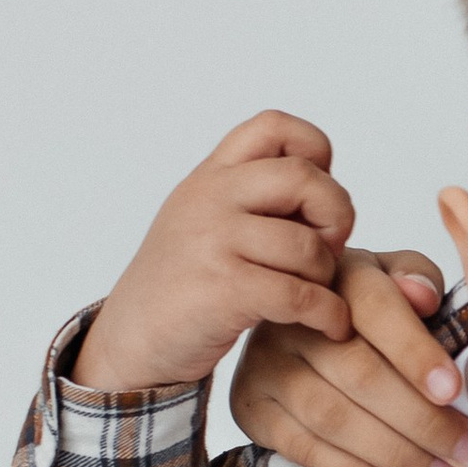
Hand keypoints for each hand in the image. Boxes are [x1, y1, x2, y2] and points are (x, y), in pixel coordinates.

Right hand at [73, 113, 360, 395]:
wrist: (132, 340)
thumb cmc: (186, 284)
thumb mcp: (208, 220)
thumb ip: (256, 197)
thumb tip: (332, 195)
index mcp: (212, 175)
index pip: (275, 126)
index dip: (316, 153)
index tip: (315, 199)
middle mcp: (209, 198)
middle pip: (303, 177)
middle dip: (335, 213)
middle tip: (330, 247)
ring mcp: (212, 241)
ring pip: (307, 246)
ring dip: (327, 275)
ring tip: (318, 293)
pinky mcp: (222, 289)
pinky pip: (300, 295)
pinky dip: (329, 313)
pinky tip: (331, 324)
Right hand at [229, 246, 467, 466]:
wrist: (299, 336)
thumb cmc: (369, 313)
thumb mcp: (398, 279)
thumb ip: (419, 279)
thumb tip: (423, 296)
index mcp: (339, 278)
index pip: (376, 309)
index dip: (415, 352)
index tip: (454, 391)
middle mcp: (293, 319)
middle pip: (360, 374)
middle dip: (423, 421)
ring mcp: (265, 365)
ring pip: (335, 418)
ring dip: (397, 455)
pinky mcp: (252, 408)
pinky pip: (307, 449)